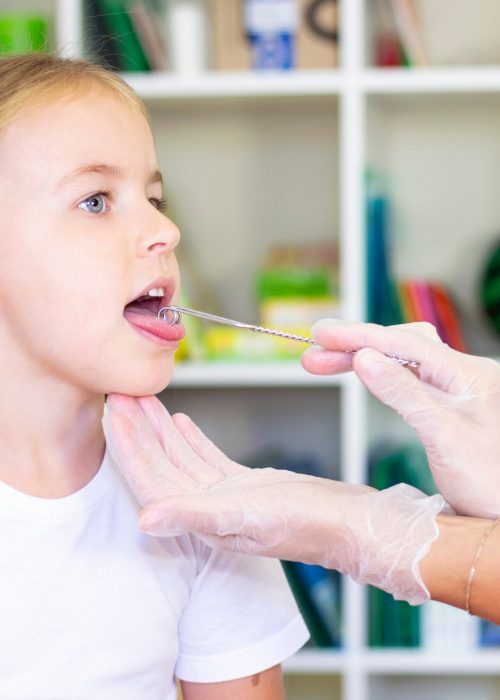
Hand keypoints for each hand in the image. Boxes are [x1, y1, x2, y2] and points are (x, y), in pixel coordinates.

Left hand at [104, 394, 444, 604]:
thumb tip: (143, 519)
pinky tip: (181, 420)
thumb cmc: (304, 523)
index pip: (151, 479)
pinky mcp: (245, 486)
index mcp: (199, 517)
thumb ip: (191, 516)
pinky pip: (206, 459)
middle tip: (120, 394)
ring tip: (144, 400)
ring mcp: (225, 497)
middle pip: (161, 465)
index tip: (112, 412)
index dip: (128, 447)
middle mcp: (206, 510)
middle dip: (139, 431)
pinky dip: (190, 439)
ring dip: (160, 431)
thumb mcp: (245, 514)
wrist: (349, 523)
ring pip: (181, 459)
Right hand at [302, 319, 499, 517]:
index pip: (406, 343)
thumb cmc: (491, 484)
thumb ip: (404, 393)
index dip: (359, 336)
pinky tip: (359, 374)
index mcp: (470, 374)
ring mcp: (454, 392)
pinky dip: (377, 376)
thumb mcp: (444, 437)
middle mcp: (462, 376)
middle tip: (313, 349)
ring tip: (322, 363)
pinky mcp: (445, 410)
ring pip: (401, 362)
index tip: (322, 334)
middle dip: (354, 346)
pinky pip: (407, 381)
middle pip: (400, 347)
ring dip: (362, 359)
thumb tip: (364, 357)